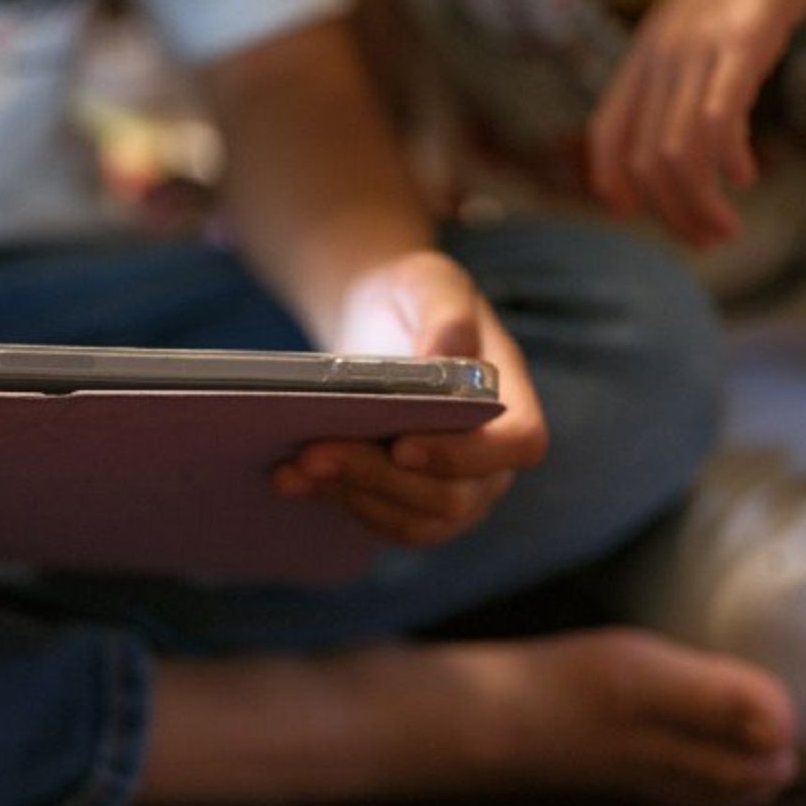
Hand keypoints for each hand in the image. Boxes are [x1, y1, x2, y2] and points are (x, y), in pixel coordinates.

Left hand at [274, 249, 547, 547]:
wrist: (377, 322)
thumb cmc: (415, 300)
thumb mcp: (431, 284)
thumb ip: (446, 315)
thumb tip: (448, 353)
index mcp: (514, 405)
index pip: (516, 445)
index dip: (465, 455)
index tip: (403, 445)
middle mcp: (492, 462)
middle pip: (452, 496)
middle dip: (378, 478)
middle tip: (314, 452)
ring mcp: (454, 493)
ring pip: (413, 521)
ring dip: (350, 496)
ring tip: (294, 467)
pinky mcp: (408, 505)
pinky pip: (381, 521)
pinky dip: (335, 501)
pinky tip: (289, 477)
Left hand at [587, 0, 805, 246]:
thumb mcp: (713, 18)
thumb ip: (699, 66)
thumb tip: (713, 131)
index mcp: (647, 50)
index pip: (606, 132)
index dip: (611, 182)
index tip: (636, 214)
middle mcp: (660, 54)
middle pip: (642, 160)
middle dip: (671, 213)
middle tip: (708, 238)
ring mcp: (696, 48)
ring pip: (674, 154)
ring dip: (697, 204)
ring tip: (726, 227)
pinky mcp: (741, 42)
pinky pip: (714, 122)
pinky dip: (725, 163)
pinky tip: (746, 174)